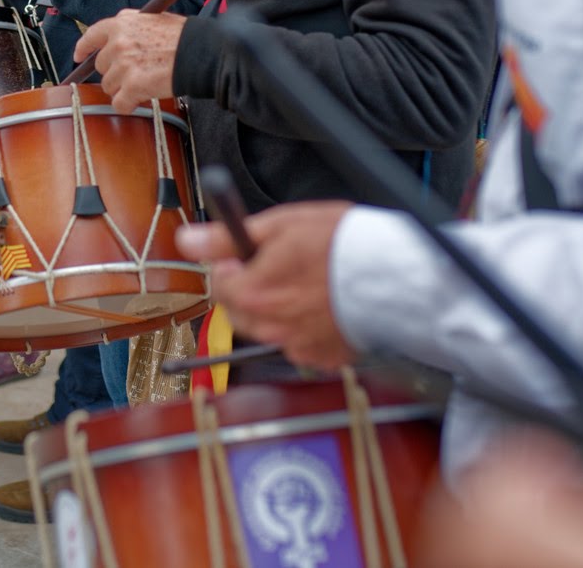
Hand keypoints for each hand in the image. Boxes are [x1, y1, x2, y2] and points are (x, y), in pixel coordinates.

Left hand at [73, 10, 185, 110]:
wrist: (200, 52)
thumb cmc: (183, 37)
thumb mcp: (153, 20)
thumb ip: (131, 27)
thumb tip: (115, 39)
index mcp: (122, 23)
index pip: (92, 36)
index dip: (83, 48)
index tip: (79, 57)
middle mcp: (119, 42)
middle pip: (101, 66)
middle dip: (115, 73)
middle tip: (135, 74)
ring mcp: (124, 64)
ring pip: (109, 86)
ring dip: (124, 89)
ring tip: (145, 83)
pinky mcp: (133, 85)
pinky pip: (119, 103)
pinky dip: (128, 105)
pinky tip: (141, 99)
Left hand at [176, 201, 355, 369]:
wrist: (394, 274)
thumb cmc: (343, 244)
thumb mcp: (280, 224)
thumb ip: (227, 238)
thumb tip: (188, 241)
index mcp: (252, 294)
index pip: (218, 284)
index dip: (232, 264)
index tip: (249, 254)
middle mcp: (269, 327)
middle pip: (239, 311)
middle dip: (250, 289)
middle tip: (280, 268)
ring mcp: (296, 347)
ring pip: (268, 329)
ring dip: (276, 310)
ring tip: (308, 285)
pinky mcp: (322, 358)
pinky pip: (299, 344)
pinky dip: (304, 328)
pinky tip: (324, 306)